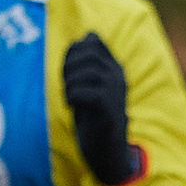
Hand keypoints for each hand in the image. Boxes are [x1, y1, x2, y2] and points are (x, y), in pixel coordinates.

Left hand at [62, 33, 141, 185]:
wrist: (106, 152)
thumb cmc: (94, 119)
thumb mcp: (89, 85)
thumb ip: (87, 61)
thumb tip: (89, 34)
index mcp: (114, 67)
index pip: (91, 40)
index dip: (72, 51)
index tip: (68, 72)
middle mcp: (118, 75)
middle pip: (87, 51)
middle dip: (68, 65)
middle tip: (66, 85)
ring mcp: (116, 91)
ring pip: (86, 71)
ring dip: (69, 83)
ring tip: (69, 98)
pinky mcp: (110, 109)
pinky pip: (85, 92)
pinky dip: (72, 97)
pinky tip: (72, 106)